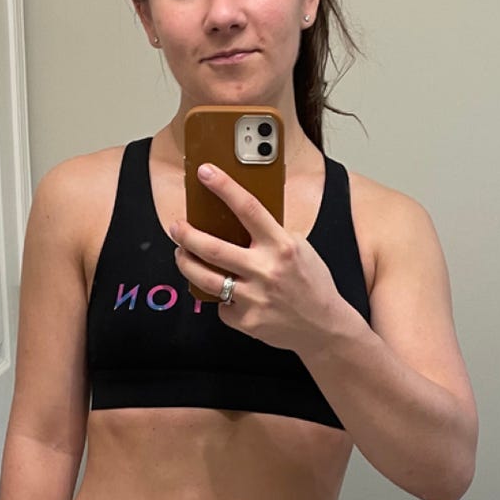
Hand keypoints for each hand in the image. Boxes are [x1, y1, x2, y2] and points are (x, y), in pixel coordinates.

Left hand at [170, 163, 343, 352]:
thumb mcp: (300, 248)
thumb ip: (272, 234)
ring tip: (182, 253)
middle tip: (176, 226)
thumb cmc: (312, 283)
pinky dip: (221, 297)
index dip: (224, 187)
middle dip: (186, 235)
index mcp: (282, 246)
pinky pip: (221, 304)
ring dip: (186, 262)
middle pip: (213, 248)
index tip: (206, 172)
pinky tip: (227, 293)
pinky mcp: (246, 320)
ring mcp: (254, 298)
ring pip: (205, 278)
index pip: (249, 208)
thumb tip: (238, 216)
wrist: (323, 326)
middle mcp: (266, 270)